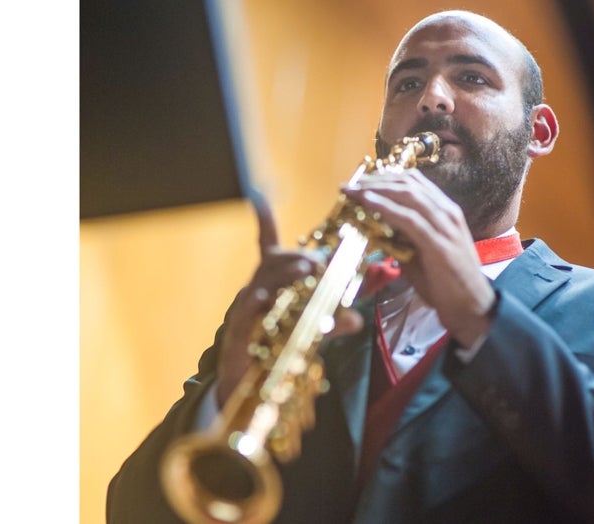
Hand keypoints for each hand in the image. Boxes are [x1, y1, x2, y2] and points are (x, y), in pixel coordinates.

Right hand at [216, 192, 362, 407]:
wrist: (247, 379)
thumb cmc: (277, 344)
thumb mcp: (309, 330)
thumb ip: (331, 322)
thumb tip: (356, 319)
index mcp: (271, 280)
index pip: (267, 244)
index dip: (263, 220)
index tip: (258, 195)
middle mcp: (257, 286)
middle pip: (275, 261)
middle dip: (299, 257)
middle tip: (321, 262)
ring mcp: (246, 304)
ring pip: (264, 281)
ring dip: (286, 274)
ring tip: (306, 270)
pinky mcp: (237, 326)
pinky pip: (246, 310)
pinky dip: (256, 303)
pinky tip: (265, 299)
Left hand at [341, 169, 495, 347]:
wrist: (471, 307)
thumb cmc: (446, 284)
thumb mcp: (420, 255)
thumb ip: (402, 240)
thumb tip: (374, 231)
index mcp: (445, 212)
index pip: (414, 182)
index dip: (385, 178)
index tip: (360, 182)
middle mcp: (447, 212)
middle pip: (408, 183)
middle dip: (375, 180)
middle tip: (350, 184)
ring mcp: (445, 225)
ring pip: (407, 194)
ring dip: (376, 190)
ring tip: (352, 190)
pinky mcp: (439, 243)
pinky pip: (409, 219)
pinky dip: (386, 207)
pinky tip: (367, 203)